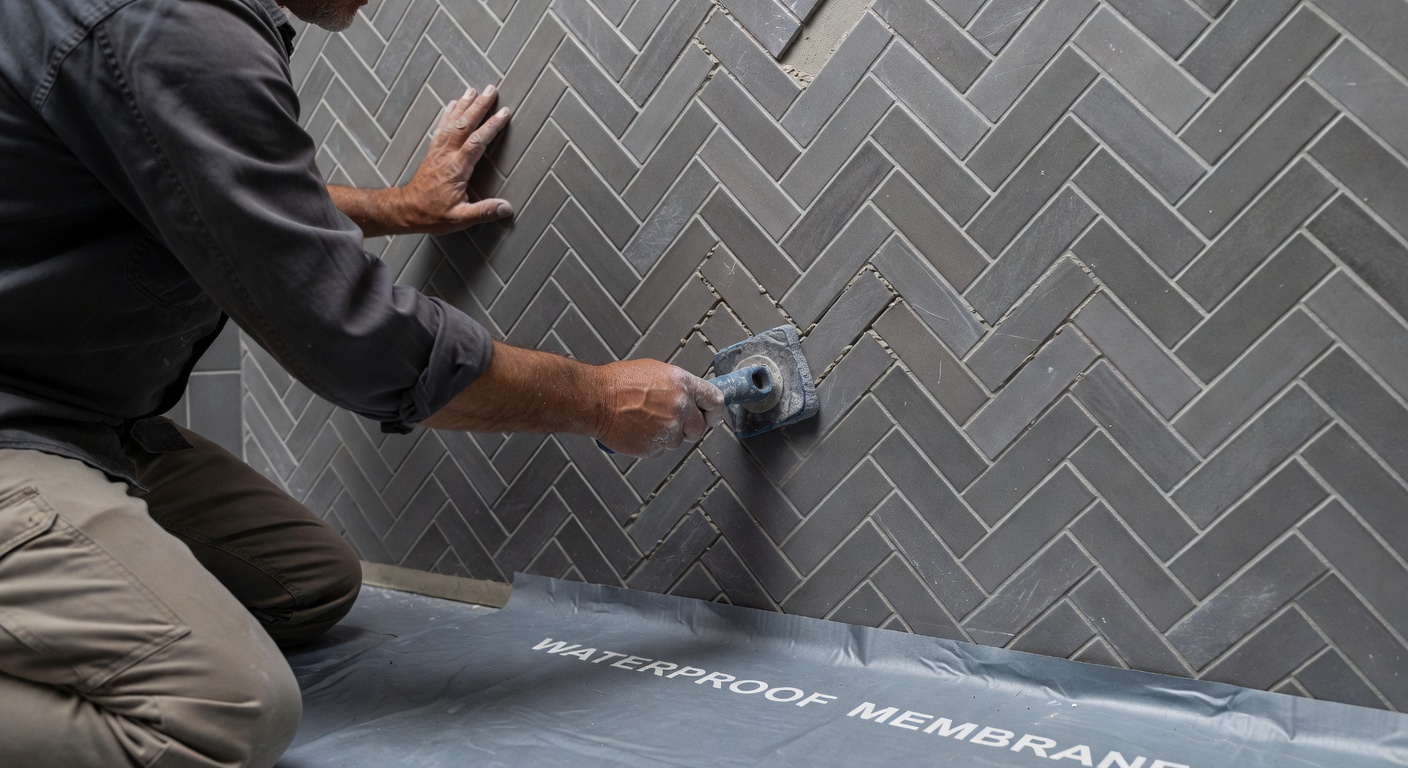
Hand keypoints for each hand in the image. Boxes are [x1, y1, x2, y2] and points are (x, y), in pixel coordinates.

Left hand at [397, 85, 511, 233]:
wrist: (406, 210)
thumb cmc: (432, 215)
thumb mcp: (460, 218)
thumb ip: (484, 212)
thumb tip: (507, 207)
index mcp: (456, 169)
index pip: (477, 142)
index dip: (491, 126)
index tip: (503, 113)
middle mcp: (446, 155)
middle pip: (465, 124)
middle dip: (479, 106)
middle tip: (491, 90)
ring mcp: (438, 151)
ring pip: (453, 122)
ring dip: (464, 105)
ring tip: (474, 90)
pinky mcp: (433, 152)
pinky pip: (442, 128)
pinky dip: (448, 113)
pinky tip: (453, 104)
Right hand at [593, 360, 725, 457]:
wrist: (596, 400)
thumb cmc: (618, 383)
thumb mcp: (656, 372)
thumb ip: (678, 386)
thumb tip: (692, 398)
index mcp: (683, 384)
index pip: (715, 401)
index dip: (714, 411)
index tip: (712, 416)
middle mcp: (680, 407)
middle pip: (700, 427)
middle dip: (689, 427)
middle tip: (671, 420)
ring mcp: (668, 429)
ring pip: (679, 440)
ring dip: (668, 435)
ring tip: (647, 421)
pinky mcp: (655, 446)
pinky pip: (662, 449)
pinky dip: (653, 443)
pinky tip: (639, 429)